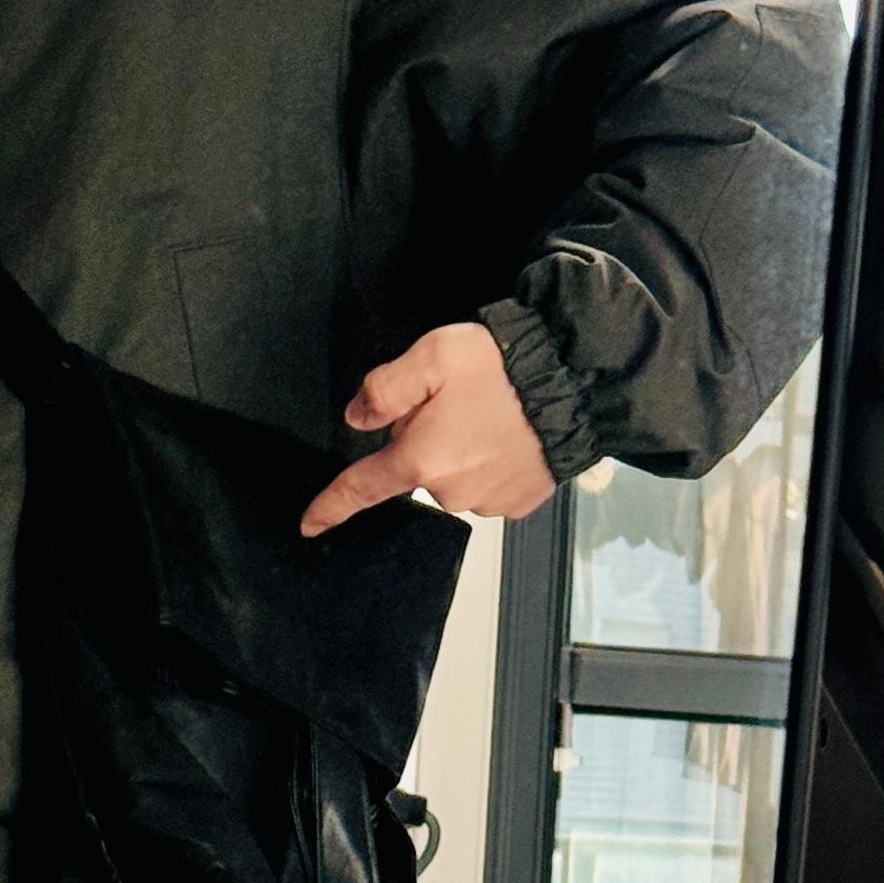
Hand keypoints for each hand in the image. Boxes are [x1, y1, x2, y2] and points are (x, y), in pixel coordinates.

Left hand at [301, 322, 554, 534]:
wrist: (574, 383)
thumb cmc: (504, 369)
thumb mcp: (431, 357)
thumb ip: (385, 388)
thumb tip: (357, 417)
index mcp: (422, 458)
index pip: (363, 488)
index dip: (332, 506)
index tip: (310, 525)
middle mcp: (452, 490)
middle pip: (416, 468)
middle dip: (423, 438)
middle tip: (454, 401)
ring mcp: (488, 501)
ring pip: (454, 477)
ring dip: (460, 451)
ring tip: (489, 413)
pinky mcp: (519, 501)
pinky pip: (489, 485)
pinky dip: (491, 462)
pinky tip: (508, 433)